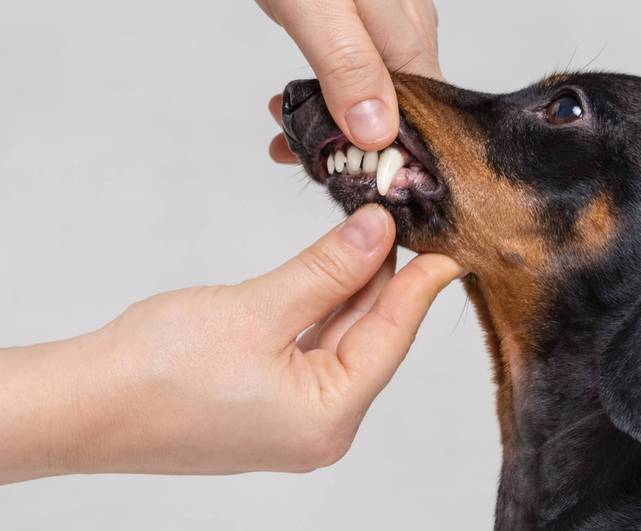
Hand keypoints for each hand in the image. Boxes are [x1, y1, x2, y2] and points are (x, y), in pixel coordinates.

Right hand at [0, 205, 460, 482]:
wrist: (84, 404)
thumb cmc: (159, 369)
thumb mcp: (260, 308)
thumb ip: (327, 270)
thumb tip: (378, 231)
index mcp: (328, 420)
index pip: (392, 340)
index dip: (419, 287)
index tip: (445, 247)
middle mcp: (319, 428)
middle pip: (369, 339)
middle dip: (384, 279)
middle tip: (402, 224)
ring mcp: (292, 419)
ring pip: (339, 341)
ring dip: (351, 289)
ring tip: (370, 236)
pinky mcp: (267, 404)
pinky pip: (311, 350)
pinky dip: (322, 308)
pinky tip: (332, 271)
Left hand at [256, 0, 440, 161]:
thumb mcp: (318, 8)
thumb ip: (348, 65)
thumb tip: (375, 133)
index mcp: (407, 38)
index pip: (418, 121)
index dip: (387, 157)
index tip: (345, 176)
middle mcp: (407, 36)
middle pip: (395, 113)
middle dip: (353, 145)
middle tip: (302, 156)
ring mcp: (386, 28)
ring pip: (371, 96)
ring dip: (332, 124)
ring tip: (286, 135)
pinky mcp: (361, 22)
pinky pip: (352, 74)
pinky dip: (323, 97)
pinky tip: (291, 106)